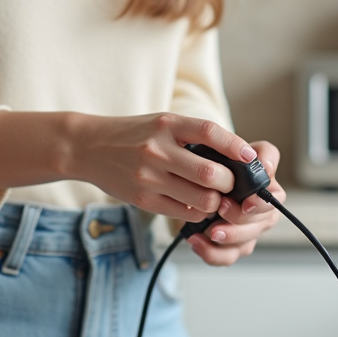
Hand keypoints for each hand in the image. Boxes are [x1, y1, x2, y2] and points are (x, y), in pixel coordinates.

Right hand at [68, 113, 257, 222]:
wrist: (87, 147)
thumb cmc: (132, 135)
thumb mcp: (161, 124)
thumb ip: (193, 137)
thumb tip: (235, 159)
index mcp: (167, 124)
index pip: (210, 132)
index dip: (235, 147)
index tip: (250, 157)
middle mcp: (158, 150)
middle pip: (211, 174)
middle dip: (229, 183)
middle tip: (230, 184)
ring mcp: (149, 177)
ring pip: (202, 199)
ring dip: (215, 201)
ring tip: (214, 196)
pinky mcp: (142, 199)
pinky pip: (184, 212)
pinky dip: (197, 211)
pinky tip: (193, 203)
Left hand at [184, 141, 282, 266]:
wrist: (209, 177)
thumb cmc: (231, 165)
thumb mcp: (249, 151)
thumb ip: (264, 153)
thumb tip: (267, 167)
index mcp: (270, 195)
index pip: (273, 203)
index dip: (260, 205)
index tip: (245, 202)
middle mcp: (261, 217)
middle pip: (256, 228)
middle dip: (237, 223)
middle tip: (218, 210)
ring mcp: (245, 234)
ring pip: (242, 246)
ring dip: (224, 241)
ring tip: (205, 232)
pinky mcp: (229, 246)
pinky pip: (224, 257)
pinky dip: (210, 253)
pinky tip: (195, 240)